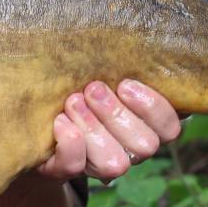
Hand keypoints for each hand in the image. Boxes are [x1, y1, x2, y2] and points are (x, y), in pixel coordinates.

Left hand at [36, 79, 180, 182]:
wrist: (37, 114)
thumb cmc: (81, 85)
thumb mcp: (103, 74)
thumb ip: (120, 67)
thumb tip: (132, 35)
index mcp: (145, 126)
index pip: (170, 128)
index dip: (153, 108)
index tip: (125, 84)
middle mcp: (128, 151)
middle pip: (145, 146)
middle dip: (117, 114)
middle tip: (93, 89)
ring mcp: (98, 166)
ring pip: (114, 163)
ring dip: (93, 128)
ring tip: (73, 101)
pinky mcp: (64, 171)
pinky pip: (75, 166)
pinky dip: (69, 143)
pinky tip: (59, 121)